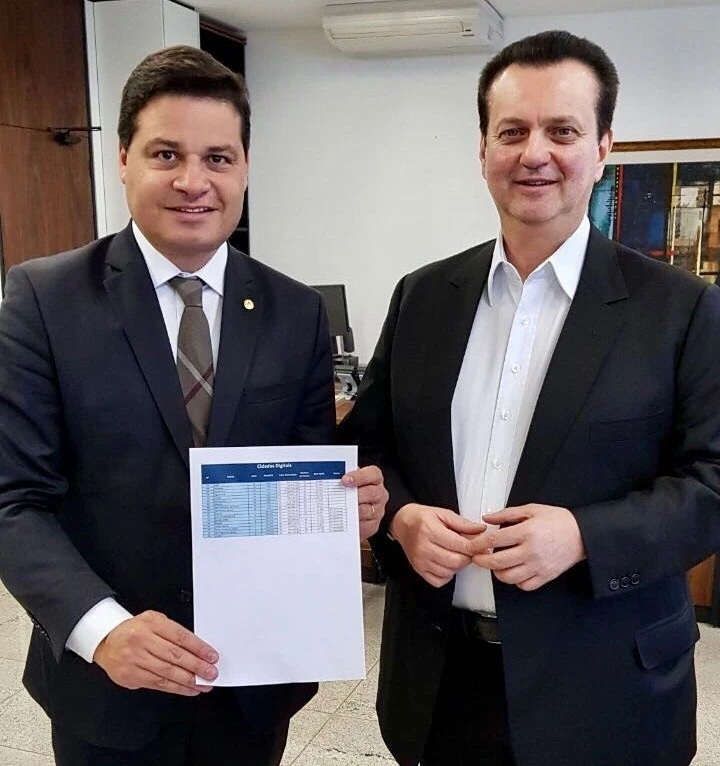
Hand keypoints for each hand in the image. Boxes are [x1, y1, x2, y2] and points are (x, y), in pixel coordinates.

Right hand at [93, 611, 218, 695]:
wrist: (107, 641)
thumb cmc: (136, 631)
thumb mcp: (155, 621)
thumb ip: (174, 633)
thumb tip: (198, 650)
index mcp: (151, 623)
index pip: (180, 636)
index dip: (198, 648)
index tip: (211, 656)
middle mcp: (142, 640)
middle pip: (175, 655)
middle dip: (196, 666)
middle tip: (211, 672)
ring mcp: (135, 659)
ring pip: (167, 672)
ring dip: (189, 680)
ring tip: (203, 684)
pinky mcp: (131, 676)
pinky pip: (158, 684)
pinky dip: (176, 688)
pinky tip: (188, 689)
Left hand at [342, 465, 387, 540]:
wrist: (351, 511)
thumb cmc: (349, 492)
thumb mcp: (348, 481)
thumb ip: (344, 477)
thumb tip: (332, 477)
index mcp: (375, 479)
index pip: (373, 474)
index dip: (359, 476)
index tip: (344, 480)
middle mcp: (379, 494)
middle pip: (371, 493)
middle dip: (354, 494)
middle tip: (340, 496)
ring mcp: (378, 510)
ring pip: (367, 510)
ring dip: (352, 510)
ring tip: (339, 508)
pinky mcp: (373, 524)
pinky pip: (364, 525)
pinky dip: (353, 523)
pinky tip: (344, 520)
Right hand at [390, 503, 485, 587]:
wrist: (402, 523)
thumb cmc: (422, 517)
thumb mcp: (443, 513)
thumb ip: (463, 523)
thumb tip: (481, 530)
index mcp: (429, 530)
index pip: (459, 545)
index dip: (475, 547)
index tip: (482, 546)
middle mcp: (423, 547)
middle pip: (456, 561)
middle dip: (468, 557)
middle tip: (469, 550)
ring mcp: (420, 561)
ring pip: (449, 571)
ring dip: (458, 565)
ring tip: (456, 553)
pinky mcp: (418, 570)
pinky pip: (439, 581)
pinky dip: (447, 574)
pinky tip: (446, 563)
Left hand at [470, 504, 585, 590]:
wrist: (581, 534)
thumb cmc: (557, 520)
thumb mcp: (531, 509)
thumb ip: (507, 514)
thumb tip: (487, 518)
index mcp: (526, 532)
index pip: (494, 541)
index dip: (478, 544)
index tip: (471, 545)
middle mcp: (531, 551)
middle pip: (497, 562)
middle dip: (481, 561)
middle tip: (476, 557)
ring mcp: (538, 566)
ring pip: (508, 577)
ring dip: (496, 572)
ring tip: (495, 564)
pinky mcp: (545, 577)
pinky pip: (524, 585)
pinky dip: (515, 581)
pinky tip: (513, 571)